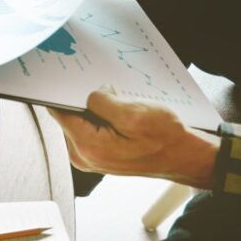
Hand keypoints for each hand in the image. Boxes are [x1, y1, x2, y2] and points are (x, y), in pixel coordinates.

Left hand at [47, 87, 217, 187]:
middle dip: (84, 104)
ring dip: (94, 112)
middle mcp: (82, 156)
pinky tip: (118, 119)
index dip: (62, 96)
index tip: (63, 82)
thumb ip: (102, 102)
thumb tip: (89, 95)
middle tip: (107, 96)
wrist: (182, 156)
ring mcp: (88, 158)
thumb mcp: (133, 113)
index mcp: (88, 146)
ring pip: (79, 123)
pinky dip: (100, 121)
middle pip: (68, 118)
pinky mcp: (96, 155)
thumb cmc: (164, 139)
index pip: (59, 114)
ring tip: (118, 110)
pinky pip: (88, 130)